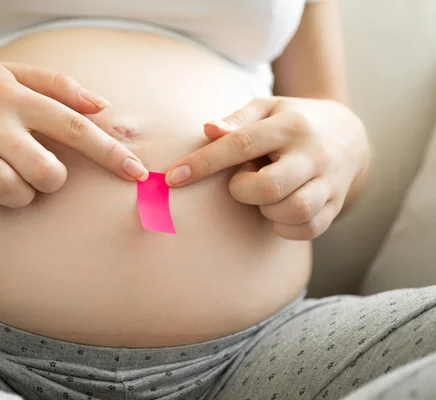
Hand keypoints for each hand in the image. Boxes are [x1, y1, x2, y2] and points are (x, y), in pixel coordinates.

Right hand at [0, 55, 147, 215]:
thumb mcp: (10, 72)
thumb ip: (59, 86)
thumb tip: (103, 105)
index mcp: (18, 97)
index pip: (76, 127)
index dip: (110, 153)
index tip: (138, 174)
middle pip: (47, 171)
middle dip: (51, 182)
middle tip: (37, 172)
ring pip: (10, 190)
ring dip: (17, 196)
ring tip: (6, 180)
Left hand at [165, 97, 368, 239]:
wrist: (350, 135)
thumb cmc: (293, 121)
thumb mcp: (267, 109)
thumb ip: (237, 121)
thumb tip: (207, 130)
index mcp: (290, 125)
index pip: (241, 144)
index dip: (203, 163)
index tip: (172, 177)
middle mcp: (313, 154)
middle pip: (268, 187)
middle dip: (242, 190)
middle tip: (242, 182)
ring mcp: (329, 182)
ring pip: (292, 211)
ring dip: (266, 210)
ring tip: (265, 195)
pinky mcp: (336, 205)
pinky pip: (307, 229)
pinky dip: (284, 226)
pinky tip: (278, 210)